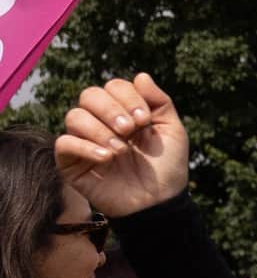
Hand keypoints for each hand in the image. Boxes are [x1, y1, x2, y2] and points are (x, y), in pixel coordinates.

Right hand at [53, 74, 191, 215]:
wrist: (159, 202)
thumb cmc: (166, 167)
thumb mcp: (172, 131)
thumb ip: (159, 102)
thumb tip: (140, 75)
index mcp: (123, 112)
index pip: (113, 87)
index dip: (128, 97)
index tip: (145, 121)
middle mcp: (100, 122)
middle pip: (89, 95)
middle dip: (112, 109)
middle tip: (131, 130)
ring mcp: (84, 141)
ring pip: (74, 116)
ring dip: (100, 130)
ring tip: (121, 150)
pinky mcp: (71, 162)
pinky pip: (64, 143)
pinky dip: (85, 146)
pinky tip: (107, 158)